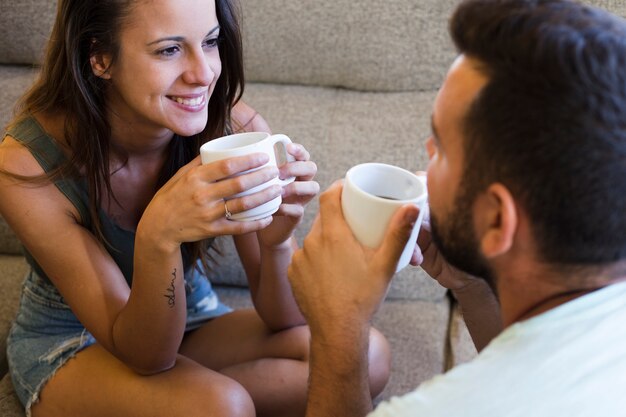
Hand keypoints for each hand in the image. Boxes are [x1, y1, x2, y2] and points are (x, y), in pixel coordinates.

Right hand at [139, 153, 281, 251]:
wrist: (159, 226)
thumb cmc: (172, 196)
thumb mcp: (181, 175)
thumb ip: (201, 162)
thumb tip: (220, 146)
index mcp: (195, 178)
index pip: (227, 166)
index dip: (248, 161)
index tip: (264, 157)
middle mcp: (202, 195)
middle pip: (239, 184)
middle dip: (262, 177)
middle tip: (276, 172)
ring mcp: (207, 214)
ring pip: (242, 205)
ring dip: (263, 197)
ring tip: (278, 190)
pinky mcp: (211, 230)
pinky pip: (238, 227)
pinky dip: (255, 223)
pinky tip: (268, 217)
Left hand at [256, 142, 318, 247]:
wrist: (259, 226)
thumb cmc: (255, 197)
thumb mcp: (255, 180)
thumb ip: (255, 166)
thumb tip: (240, 148)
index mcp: (292, 170)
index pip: (303, 155)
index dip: (299, 150)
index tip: (288, 147)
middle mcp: (301, 182)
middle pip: (311, 168)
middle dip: (297, 167)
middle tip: (280, 172)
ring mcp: (301, 199)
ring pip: (313, 187)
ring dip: (296, 186)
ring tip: (279, 189)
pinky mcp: (297, 216)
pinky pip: (298, 209)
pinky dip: (286, 207)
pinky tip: (274, 207)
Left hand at [288, 181, 419, 333]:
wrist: (337, 331)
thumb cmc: (362, 298)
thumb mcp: (385, 265)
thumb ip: (398, 234)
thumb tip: (412, 208)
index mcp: (333, 235)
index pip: (329, 196)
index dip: (338, 188)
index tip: (348, 189)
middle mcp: (312, 242)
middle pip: (323, 218)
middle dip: (337, 216)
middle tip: (354, 223)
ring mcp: (299, 259)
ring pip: (313, 238)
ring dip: (325, 239)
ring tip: (342, 251)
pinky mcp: (293, 274)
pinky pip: (304, 257)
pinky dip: (315, 258)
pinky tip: (328, 269)